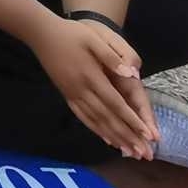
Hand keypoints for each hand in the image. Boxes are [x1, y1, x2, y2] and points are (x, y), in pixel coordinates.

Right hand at [33, 16, 155, 158]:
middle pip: (107, 117)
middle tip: (143, 153)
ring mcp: (72, 93)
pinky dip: (96, 130)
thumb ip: (111, 57)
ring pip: (96, 120)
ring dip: (114, 137)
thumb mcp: (93, 39)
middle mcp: (81, 89)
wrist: (40, 34)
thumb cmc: (70, 34)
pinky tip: (106, 139)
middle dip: (127, 136)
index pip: (115, 103)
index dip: (132, 120)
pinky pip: (83, 116)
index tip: (147, 135)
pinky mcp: (66, 94)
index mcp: (91, 76)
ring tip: (129, 152)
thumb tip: (131, 74)